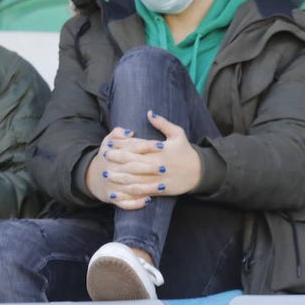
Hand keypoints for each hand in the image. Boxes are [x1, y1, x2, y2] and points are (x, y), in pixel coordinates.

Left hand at [84, 111, 202, 209]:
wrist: (200, 172)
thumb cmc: (186, 152)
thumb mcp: (178, 134)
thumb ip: (163, 123)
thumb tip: (149, 112)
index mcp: (159, 149)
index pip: (136, 145)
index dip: (121, 144)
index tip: (109, 144)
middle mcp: (157, 163)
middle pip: (132, 161)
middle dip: (116, 159)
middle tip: (103, 157)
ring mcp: (158, 177)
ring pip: (135, 177)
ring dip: (119, 176)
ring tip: (107, 174)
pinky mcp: (161, 189)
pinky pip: (144, 191)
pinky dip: (131, 191)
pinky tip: (121, 190)